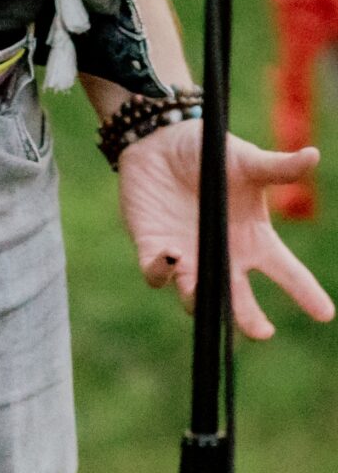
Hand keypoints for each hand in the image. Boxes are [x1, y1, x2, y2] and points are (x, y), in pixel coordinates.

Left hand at [118, 119, 335, 339]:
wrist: (160, 141)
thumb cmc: (209, 154)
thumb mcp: (246, 161)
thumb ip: (277, 168)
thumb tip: (314, 155)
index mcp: (252, 240)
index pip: (285, 271)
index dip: (305, 293)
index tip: (325, 313)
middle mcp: (222, 257)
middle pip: (239, 300)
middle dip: (248, 318)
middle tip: (261, 331)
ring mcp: (188, 259)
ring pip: (196, 296)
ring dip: (198, 298)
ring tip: (201, 290)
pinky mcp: (153, 250)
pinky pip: (156, 273)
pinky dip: (161, 271)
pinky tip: (171, 256)